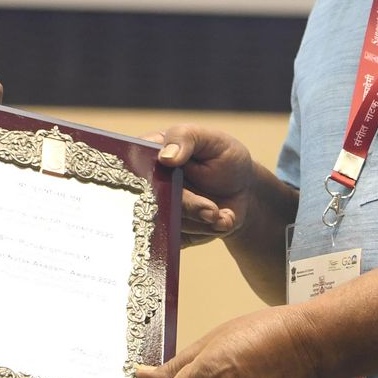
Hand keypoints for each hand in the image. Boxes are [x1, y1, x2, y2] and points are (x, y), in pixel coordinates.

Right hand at [149, 124, 260, 245]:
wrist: (244, 190)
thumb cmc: (224, 158)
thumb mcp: (211, 139)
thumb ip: (186, 138)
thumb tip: (166, 157)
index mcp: (150, 154)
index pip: (132, 166)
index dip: (149, 176)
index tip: (176, 180)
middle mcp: (149, 184)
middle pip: (152, 200)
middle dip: (187, 206)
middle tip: (212, 210)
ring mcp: (159, 210)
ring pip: (168, 223)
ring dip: (201, 221)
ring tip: (221, 211)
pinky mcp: (171, 231)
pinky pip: (179, 240)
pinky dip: (206, 232)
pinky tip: (222, 221)